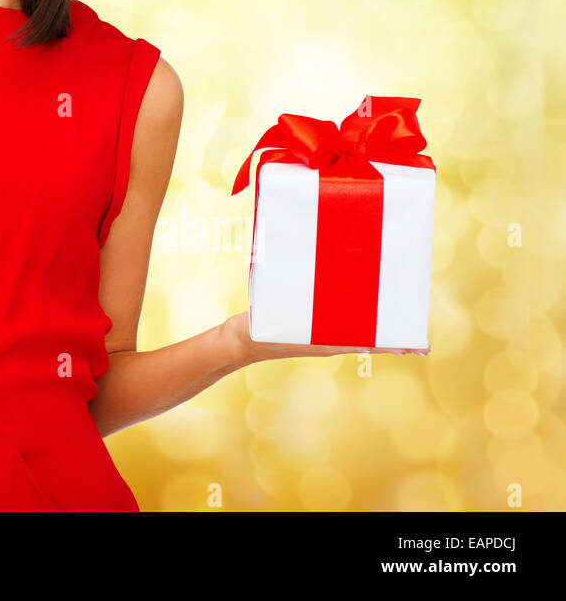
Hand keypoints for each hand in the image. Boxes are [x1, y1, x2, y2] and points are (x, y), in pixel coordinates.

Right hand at [223, 311, 430, 363]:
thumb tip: (335, 326)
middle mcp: (328, 339)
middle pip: (369, 338)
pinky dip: (354, 320)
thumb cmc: (257, 333)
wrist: (238, 341)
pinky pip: (338, 323)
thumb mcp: (282, 328)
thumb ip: (305, 328)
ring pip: (356, 331)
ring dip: (377, 330)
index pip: (367, 342)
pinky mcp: (310, 326)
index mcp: (325, 341)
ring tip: (400, 330)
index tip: (415, 346)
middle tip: (421, 342)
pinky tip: (359, 314)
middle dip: (394, 340)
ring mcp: (320, 334)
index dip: (392, 344)